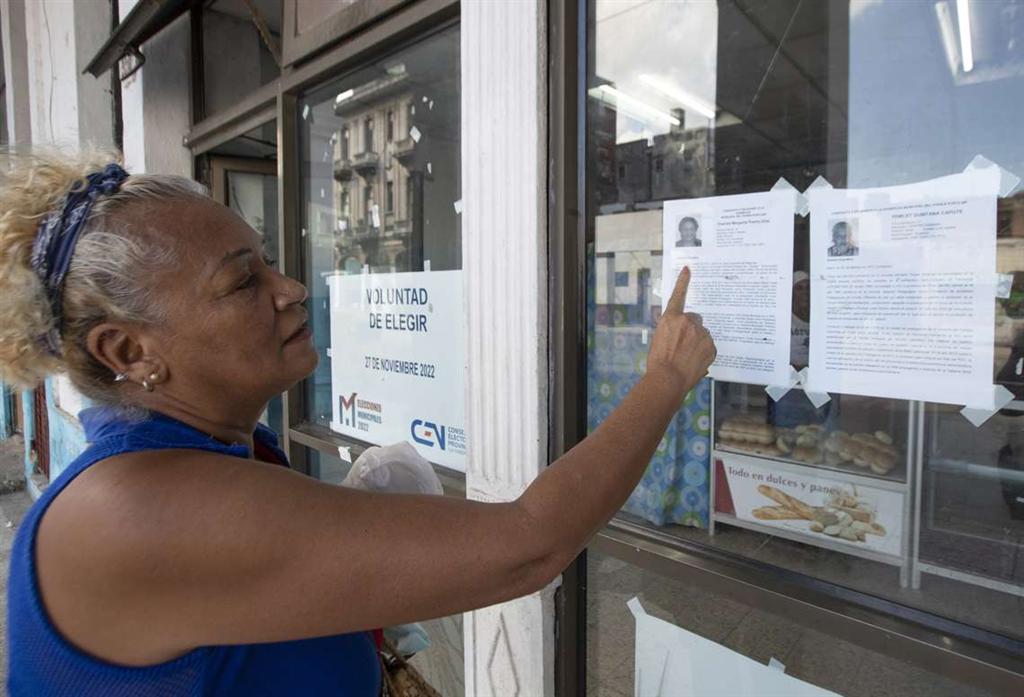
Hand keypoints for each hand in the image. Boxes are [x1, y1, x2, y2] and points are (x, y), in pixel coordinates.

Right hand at [646, 267, 716, 395]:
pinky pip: (709, 345)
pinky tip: (694, 361)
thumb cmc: (658, 361)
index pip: (678, 296)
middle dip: (690, 329)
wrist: (668, 379)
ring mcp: (701, 334)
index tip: (688, 269)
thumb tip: (679, 331)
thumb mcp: (659, 339)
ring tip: (687, 356)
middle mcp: (687, 322)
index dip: (683, 282)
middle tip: (682, 344)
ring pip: (702, 333)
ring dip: (697, 341)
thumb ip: (670, 329)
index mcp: (670, 319)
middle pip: (694, 320)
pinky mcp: (711, 346)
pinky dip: (704, 351)